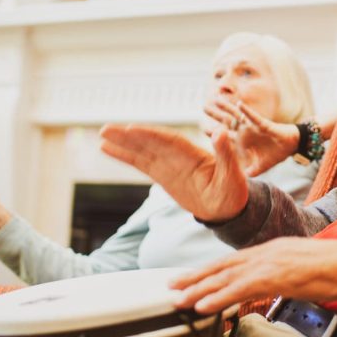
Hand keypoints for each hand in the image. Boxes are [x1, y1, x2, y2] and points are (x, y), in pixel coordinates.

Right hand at [99, 123, 248, 221]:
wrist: (229, 208)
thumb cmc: (234, 191)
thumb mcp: (234, 174)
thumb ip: (226, 154)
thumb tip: (221, 132)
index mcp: (194, 153)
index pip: (169, 141)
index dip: (151, 135)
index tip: (132, 130)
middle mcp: (179, 156)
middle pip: (151, 142)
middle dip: (130, 136)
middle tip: (106, 129)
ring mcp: (169, 165)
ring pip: (142, 151)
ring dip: (122, 143)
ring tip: (102, 135)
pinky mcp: (162, 175)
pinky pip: (141, 164)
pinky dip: (125, 156)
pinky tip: (108, 149)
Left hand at [170, 237, 336, 313]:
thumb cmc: (336, 267)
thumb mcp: (304, 265)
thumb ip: (286, 271)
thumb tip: (279, 281)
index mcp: (273, 249)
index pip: (235, 260)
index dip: (212, 269)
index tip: (193, 277)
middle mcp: (266, 252)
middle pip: (223, 266)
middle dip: (196, 277)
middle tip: (173, 286)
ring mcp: (269, 263)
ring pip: (225, 277)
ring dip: (199, 289)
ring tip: (178, 299)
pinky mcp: (274, 276)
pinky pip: (239, 289)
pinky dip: (218, 297)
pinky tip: (202, 306)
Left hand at [203, 98, 299, 175]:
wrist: (292, 147)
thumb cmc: (276, 154)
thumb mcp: (260, 167)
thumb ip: (251, 172)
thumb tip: (242, 180)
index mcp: (243, 142)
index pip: (226, 136)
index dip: (215, 133)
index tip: (203, 129)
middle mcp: (246, 132)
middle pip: (228, 122)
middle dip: (216, 115)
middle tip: (204, 107)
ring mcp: (253, 127)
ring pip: (237, 115)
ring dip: (227, 107)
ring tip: (216, 99)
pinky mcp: (264, 125)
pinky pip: (254, 117)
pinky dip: (247, 111)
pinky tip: (239, 104)